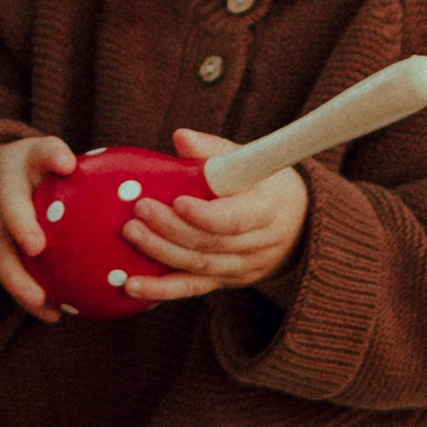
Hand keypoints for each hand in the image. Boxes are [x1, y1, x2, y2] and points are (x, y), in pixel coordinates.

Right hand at [0, 135, 75, 322]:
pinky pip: (5, 274)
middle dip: (19, 223)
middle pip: (9, 203)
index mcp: (25, 161)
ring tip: (40, 298)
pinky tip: (52, 315)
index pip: (40, 151)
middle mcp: (2, 188)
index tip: (67, 163)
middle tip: (36, 245)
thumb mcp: (47, 161)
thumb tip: (151, 192)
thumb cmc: (34, 174)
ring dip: (18, 276)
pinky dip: (27, 296)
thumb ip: (84, 174)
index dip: (51, 155)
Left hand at [120, 129, 309, 302]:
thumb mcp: (248, 160)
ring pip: (199, 267)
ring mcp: (241, 268)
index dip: (207, 215)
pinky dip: (161, 289)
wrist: (295, 222)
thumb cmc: (262, 182)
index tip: (177, 202)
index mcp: (268, 209)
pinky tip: (133, 286)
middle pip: (212, 244)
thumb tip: (181, 137)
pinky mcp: (224, 281)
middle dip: (171, 229)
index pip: (238, 219)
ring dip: (161, 253)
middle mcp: (259, 245)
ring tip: (131, 234)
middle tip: (140, 210)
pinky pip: (191, 288)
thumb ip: (213, 149)